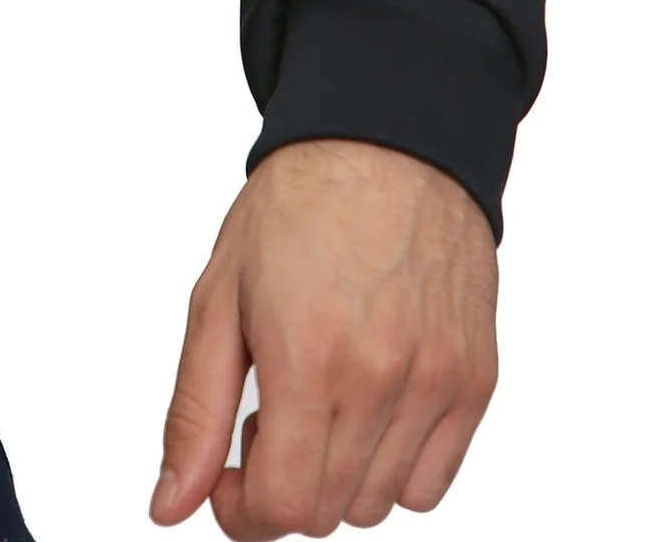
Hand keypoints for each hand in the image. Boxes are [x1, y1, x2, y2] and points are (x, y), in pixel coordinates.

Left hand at [152, 141, 498, 535]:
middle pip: (329, 512)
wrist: (384, 141)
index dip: (242, 510)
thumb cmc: (299, 206)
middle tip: (271, 410)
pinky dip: (394, 463)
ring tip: (320, 396)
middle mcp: (382, 380)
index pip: (283, 508)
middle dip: (284, 481)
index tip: (228, 474)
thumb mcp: (218, 299)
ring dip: (338, 473)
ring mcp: (437, 382)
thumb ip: (194, 412)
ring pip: (381, 503)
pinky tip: (368, 403)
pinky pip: (433, 480)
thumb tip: (169, 505)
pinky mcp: (474, 378)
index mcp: (310, 359)